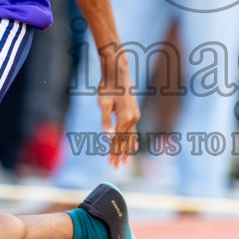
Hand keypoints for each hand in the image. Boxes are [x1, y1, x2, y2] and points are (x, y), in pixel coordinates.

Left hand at [97, 50, 140, 167]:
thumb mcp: (103, 104)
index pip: (118, 141)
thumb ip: (106, 122)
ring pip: (131, 136)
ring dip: (127, 149)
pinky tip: (133, 143)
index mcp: (124, 119)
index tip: (112, 165)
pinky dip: (132, 138)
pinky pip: (134, 129)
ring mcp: (135, 114)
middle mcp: (132, 119)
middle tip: (117, 168)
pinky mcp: (134, 111)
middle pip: (125, 141)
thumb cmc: (107, 86)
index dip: (114, 153)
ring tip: (126, 161)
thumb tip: (108, 137)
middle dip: (120, 154)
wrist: (117, 71)